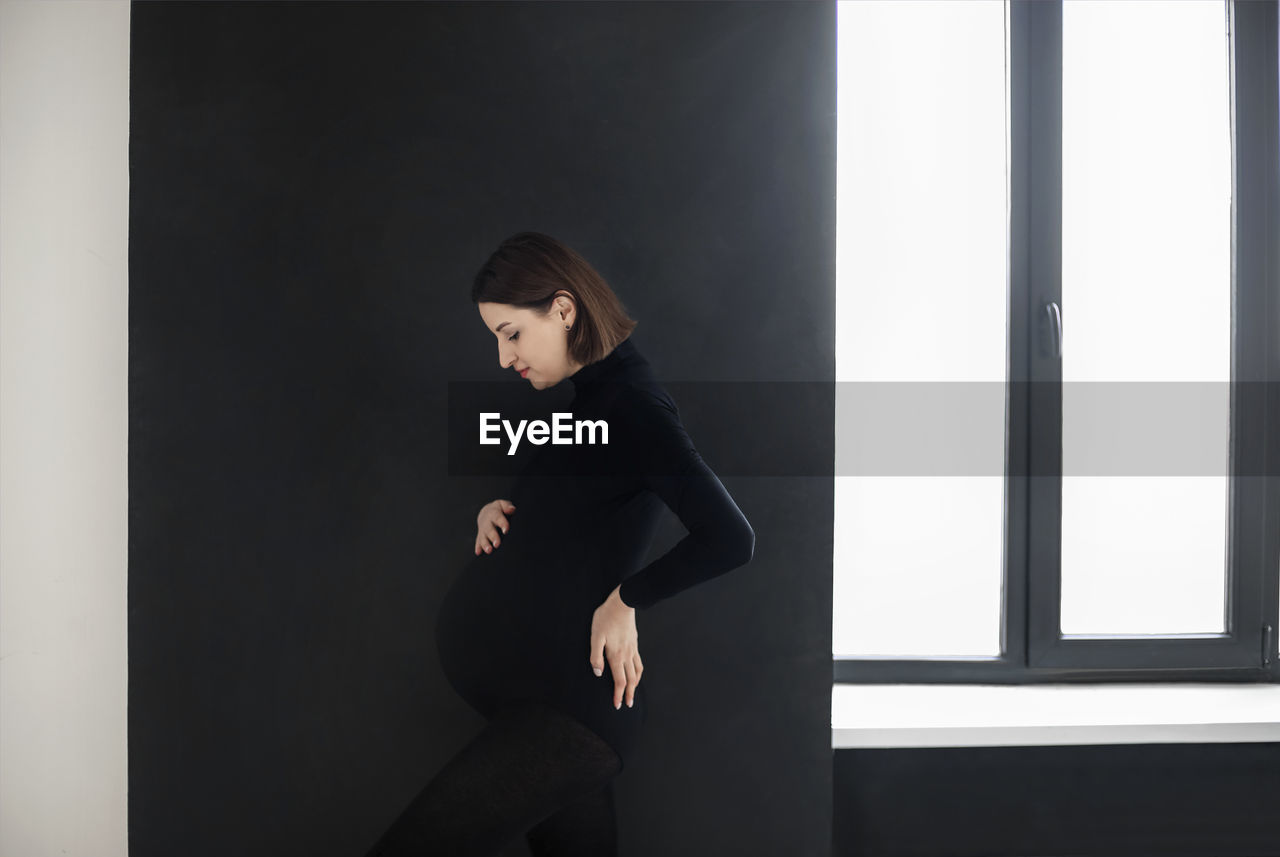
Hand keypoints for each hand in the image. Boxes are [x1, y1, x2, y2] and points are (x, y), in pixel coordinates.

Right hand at [475, 499, 515, 554]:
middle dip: (493, 537)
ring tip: (489, 551)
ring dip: (485, 544)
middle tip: (497, 544)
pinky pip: (478, 541)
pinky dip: (478, 547)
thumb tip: (512, 509)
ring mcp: (483, 530)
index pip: (498, 518)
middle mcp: (487, 522)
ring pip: (483, 537)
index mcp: (494, 513)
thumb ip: (507, 506)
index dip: (502, 523)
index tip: (506, 530)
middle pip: (489, 529)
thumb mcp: (502, 504)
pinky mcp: (480, 536)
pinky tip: (478, 553)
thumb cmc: (499, 509)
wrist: (486, 512)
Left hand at [589, 585, 642, 709]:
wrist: (622, 603)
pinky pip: (639, 662)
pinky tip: (636, 672)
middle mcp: (627, 655)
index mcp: (616, 655)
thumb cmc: (606, 618)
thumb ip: (596, 656)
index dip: (618, 694)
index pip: (619, 681)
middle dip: (629, 694)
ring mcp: (632, 649)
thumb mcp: (595, 636)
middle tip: (628, 704)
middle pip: (631, 679)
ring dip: (636, 684)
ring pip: (637, 671)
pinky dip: (639, 672)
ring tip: (634, 692)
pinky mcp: (634, 643)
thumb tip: (598, 672)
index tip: (618, 704)